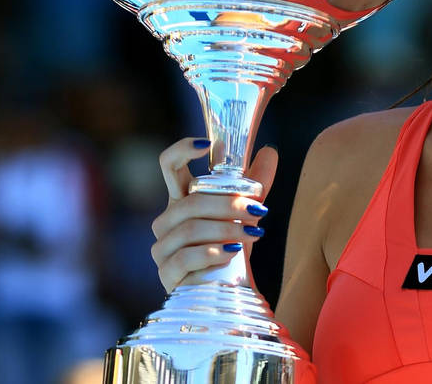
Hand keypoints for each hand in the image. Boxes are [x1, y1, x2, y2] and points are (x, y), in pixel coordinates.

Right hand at [150, 139, 277, 292]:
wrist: (230, 289)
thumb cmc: (233, 246)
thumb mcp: (246, 212)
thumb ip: (255, 183)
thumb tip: (268, 151)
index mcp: (181, 200)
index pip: (168, 165)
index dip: (182, 150)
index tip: (207, 143)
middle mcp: (166, 221)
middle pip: (189, 202)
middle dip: (227, 203)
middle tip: (258, 208)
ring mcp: (162, 248)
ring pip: (189, 230)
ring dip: (226, 229)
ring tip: (253, 233)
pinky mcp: (167, 274)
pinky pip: (185, 258)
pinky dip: (212, 253)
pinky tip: (231, 253)